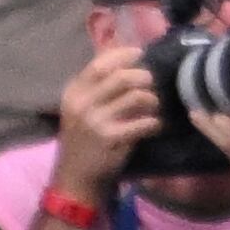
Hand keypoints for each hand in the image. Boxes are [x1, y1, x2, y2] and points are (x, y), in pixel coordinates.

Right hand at [52, 37, 161, 200]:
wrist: (75, 176)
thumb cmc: (82, 140)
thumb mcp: (79, 109)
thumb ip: (96, 87)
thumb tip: (123, 60)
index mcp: (74, 93)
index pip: (99, 64)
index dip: (122, 55)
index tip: (139, 53)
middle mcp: (82, 104)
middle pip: (121, 77)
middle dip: (143, 77)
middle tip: (151, 83)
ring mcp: (96, 121)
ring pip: (136, 97)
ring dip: (151, 100)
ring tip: (153, 106)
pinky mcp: (111, 139)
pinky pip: (143, 123)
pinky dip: (154, 123)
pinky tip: (155, 125)